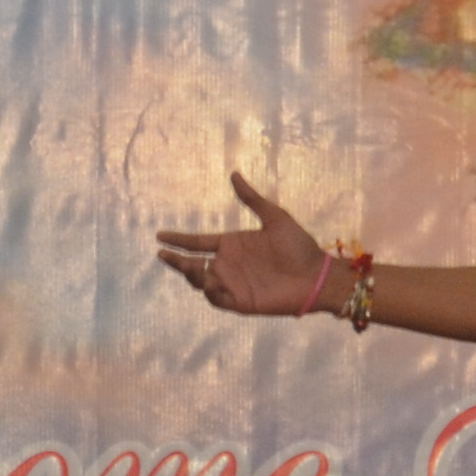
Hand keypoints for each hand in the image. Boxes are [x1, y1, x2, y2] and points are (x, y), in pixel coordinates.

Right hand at [155, 174, 332, 319]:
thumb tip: (234, 174)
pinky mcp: (241, 301)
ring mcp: (233, 284)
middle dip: (176, 261)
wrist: (315, 274)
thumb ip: (252, 198)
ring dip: (191, 275)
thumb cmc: (298, 245)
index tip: (159, 236)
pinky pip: (218, 299)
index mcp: (232, 244)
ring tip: (189, 267)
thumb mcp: (275, 216)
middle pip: (193, 264)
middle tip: (163, 255)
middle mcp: (228, 264)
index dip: (178, 240)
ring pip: (201, 282)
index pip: (197, 242)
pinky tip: (209, 283)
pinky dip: (210, 292)